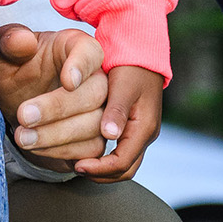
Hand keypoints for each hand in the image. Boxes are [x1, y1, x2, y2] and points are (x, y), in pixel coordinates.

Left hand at [0, 25, 108, 168]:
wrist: (18, 104)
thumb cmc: (15, 70)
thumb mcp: (2, 53)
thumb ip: (9, 41)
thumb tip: (23, 40)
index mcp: (75, 46)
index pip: (90, 51)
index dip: (82, 66)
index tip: (68, 81)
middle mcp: (95, 76)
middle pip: (96, 92)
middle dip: (59, 108)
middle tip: (24, 116)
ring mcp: (100, 109)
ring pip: (96, 124)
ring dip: (57, 135)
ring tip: (23, 137)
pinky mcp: (95, 137)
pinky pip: (91, 149)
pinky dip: (63, 152)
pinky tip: (37, 147)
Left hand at [73, 65, 164, 181]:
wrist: (143, 47)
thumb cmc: (132, 64)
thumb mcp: (123, 85)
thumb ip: (116, 110)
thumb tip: (109, 136)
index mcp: (144, 127)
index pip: (122, 163)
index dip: (99, 169)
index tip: (78, 165)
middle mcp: (146, 133)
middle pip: (124, 169)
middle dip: (101, 174)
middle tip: (77, 168)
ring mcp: (142, 130)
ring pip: (124, 162)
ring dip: (103, 167)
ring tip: (79, 162)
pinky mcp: (135, 124)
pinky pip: (122, 150)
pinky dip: (106, 156)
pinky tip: (88, 147)